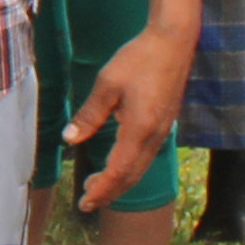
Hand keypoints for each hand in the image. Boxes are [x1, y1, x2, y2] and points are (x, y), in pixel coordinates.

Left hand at [65, 21, 192, 214]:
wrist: (173, 42)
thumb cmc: (139, 59)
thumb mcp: (106, 84)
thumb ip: (89, 115)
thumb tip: (70, 139)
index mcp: (139, 129)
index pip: (118, 171)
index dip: (101, 190)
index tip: (83, 201)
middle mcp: (155, 136)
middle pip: (131, 176)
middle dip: (109, 192)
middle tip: (86, 201)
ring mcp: (163, 132)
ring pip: (140, 168)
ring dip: (119, 182)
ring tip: (96, 187)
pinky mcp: (164, 124)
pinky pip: (146, 156)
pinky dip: (129, 168)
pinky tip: (116, 165)